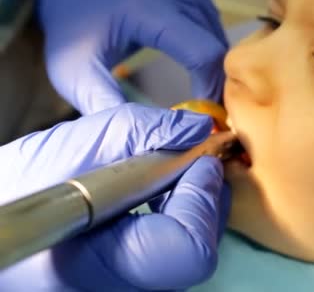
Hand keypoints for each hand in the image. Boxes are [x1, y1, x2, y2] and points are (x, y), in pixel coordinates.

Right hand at [0, 104, 231, 290]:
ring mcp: (130, 283)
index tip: (198, 158)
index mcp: (97, 265)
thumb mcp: (71, 146)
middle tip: (193, 153)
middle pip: (198, 246)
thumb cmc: (14, 189)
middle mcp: (120, 286)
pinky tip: (162, 185)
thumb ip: (138, 131)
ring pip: (193, 244)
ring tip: (175, 165)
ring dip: (194, 196)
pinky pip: (177, 244)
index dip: (201, 198)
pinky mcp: (136, 273)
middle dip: (204, 191)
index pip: (189, 249)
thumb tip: (196, 129)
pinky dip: (180, 207)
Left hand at [36, 0, 227, 114]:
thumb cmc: (71, 34)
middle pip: (216, 47)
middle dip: (214, 84)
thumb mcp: (77, 76)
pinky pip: (213, 25)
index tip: (204, 118)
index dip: (212, 89)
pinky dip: (209, 49)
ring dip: (213, 67)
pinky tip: (195, 67)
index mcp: (147, 7)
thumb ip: (111, 109)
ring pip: (219, 36)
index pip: (203, 53)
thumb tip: (153, 140)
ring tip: (200, 94)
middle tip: (204, 114)